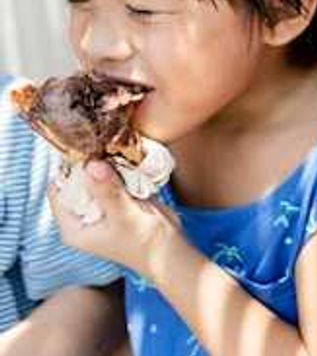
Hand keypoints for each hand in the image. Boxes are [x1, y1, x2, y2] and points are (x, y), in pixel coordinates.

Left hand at [48, 160, 182, 277]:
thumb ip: (108, 191)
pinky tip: (128, 162)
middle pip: (76, 183)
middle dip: (89, 166)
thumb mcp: (125, 216)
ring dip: (106, 166)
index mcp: (73, 228)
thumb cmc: (146, 243)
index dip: (69, 172)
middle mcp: (82, 218)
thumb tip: (92, 164)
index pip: (58, 192)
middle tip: (104, 148)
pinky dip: (119, 171)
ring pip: (95, 179)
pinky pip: (111, 181)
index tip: (87, 153)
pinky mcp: (116, 203)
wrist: (171, 253)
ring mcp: (100, 209)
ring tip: (117, 154)